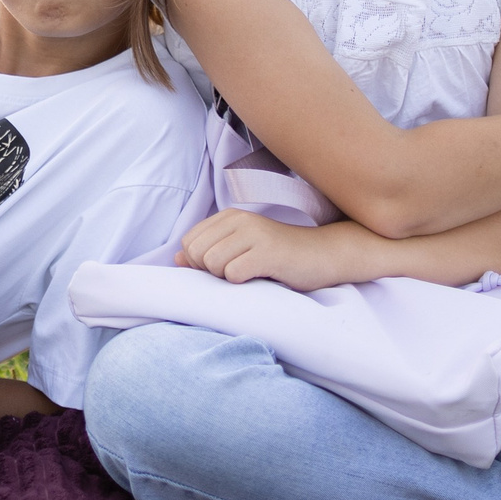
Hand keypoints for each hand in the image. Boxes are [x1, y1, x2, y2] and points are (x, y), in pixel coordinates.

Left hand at [177, 209, 368, 291]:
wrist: (324, 256)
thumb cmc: (280, 258)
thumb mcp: (240, 251)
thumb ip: (208, 252)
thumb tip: (176, 257)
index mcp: (229, 217)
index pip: (188, 243)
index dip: (198, 263)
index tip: (224, 268)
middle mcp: (239, 220)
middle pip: (196, 254)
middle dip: (210, 271)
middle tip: (238, 273)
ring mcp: (254, 234)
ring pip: (212, 264)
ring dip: (226, 278)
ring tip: (250, 274)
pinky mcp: (267, 252)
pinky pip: (233, 274)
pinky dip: (242, 283)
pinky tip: (260, 276)